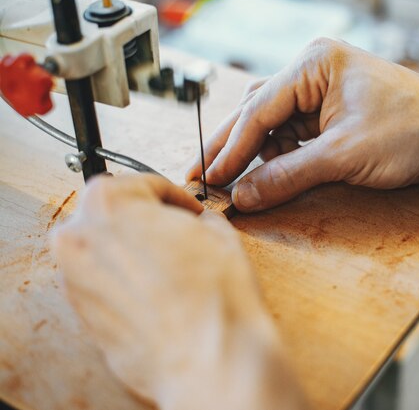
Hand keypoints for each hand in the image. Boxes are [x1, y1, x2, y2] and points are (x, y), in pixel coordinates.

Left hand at [52, 174, 306, 409]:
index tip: (188, 209)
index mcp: (109, 204)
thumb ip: (200, 219)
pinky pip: (104, 285)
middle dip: (147, 222)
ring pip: (106, 251)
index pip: (143, 184)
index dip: (175, 196)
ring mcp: (76, 281)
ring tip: (172, 266)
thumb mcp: (219, 235)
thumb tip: (199, 224)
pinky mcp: (83, 316)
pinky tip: (159, 292)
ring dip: (135, 252)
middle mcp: (80, 239)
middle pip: (115, 215)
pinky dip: (127, 282)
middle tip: (179, 233)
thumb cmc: (214, 298)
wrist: (208, 358)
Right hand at [186, 38, 418, 211]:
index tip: (209, 178)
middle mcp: (314, 71)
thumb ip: (287, 175)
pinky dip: (280, 156)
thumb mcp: (343, 157)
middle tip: (201, 175)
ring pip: (273, 124)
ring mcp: (324, 92)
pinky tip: (268, 174)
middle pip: (258, 111)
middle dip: (232, 146)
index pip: (259, 109)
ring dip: (256, 153)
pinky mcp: (332, 114)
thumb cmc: (414, 133)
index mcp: (314, 64)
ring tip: (232, 181)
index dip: (231, 148)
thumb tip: (243, 195)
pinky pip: (294, 135)